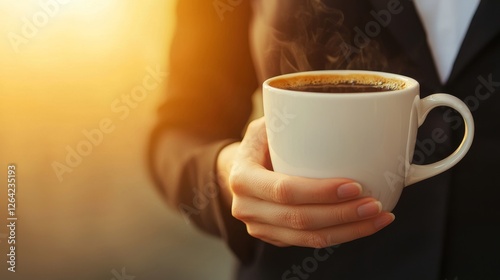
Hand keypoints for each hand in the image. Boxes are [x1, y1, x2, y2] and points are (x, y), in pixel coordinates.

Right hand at [217, 117, 394, 247]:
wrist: (238, 170)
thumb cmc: (260, 143)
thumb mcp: (267, 124)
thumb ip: (292, 119)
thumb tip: (341, 110)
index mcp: (243, 178)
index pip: (285, 191)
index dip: (321, 192)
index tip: (356, 186)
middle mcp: (246, 208)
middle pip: (300, 220)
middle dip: (343, 215)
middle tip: (375, 205)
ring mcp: (259, 228)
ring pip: (309, 239)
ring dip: (349, 231)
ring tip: (379, 218)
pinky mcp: (274, 238)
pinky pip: (310, 242)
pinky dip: (340, 235)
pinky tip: (364, 225)